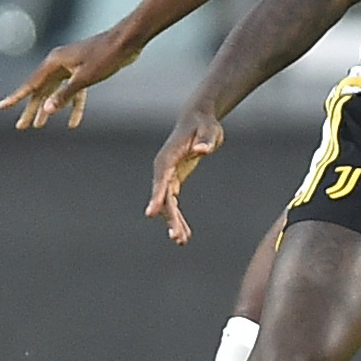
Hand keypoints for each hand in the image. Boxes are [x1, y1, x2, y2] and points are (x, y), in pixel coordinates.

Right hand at [0, 28, 139, 129]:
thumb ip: (65, 95)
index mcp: (54, 62)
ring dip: (49, 108)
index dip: (16, 97)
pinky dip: (72, 105)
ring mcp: (71, 66)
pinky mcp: (83, 71)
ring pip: (55, 91)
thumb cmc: (106, 56)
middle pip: (41, 90)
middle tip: (21, 127)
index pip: (31, 84)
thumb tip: (46, 109)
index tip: (2, 107)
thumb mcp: (85, 78)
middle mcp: (59, 63)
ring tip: (40, 126)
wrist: (127, 41)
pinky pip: (73, 91)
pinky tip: (72, 122)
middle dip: (31, 109)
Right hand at [146, 106, 223, 244]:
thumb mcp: (209, 129)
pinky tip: (185, 234)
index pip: (161, 179)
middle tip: (176, 237)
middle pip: (163, 196)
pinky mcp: (174, 180)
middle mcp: (163, 169)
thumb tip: (203, 149)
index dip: (156, 196)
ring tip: (182, 241)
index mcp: (168, 157)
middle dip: (169, 217)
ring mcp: (167, 176)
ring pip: (167, 204)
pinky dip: (178, 218)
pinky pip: (173, 203)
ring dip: (173, 222)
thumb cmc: (204, 124)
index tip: (151, 213)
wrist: (199, 119)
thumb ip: (206, 139)